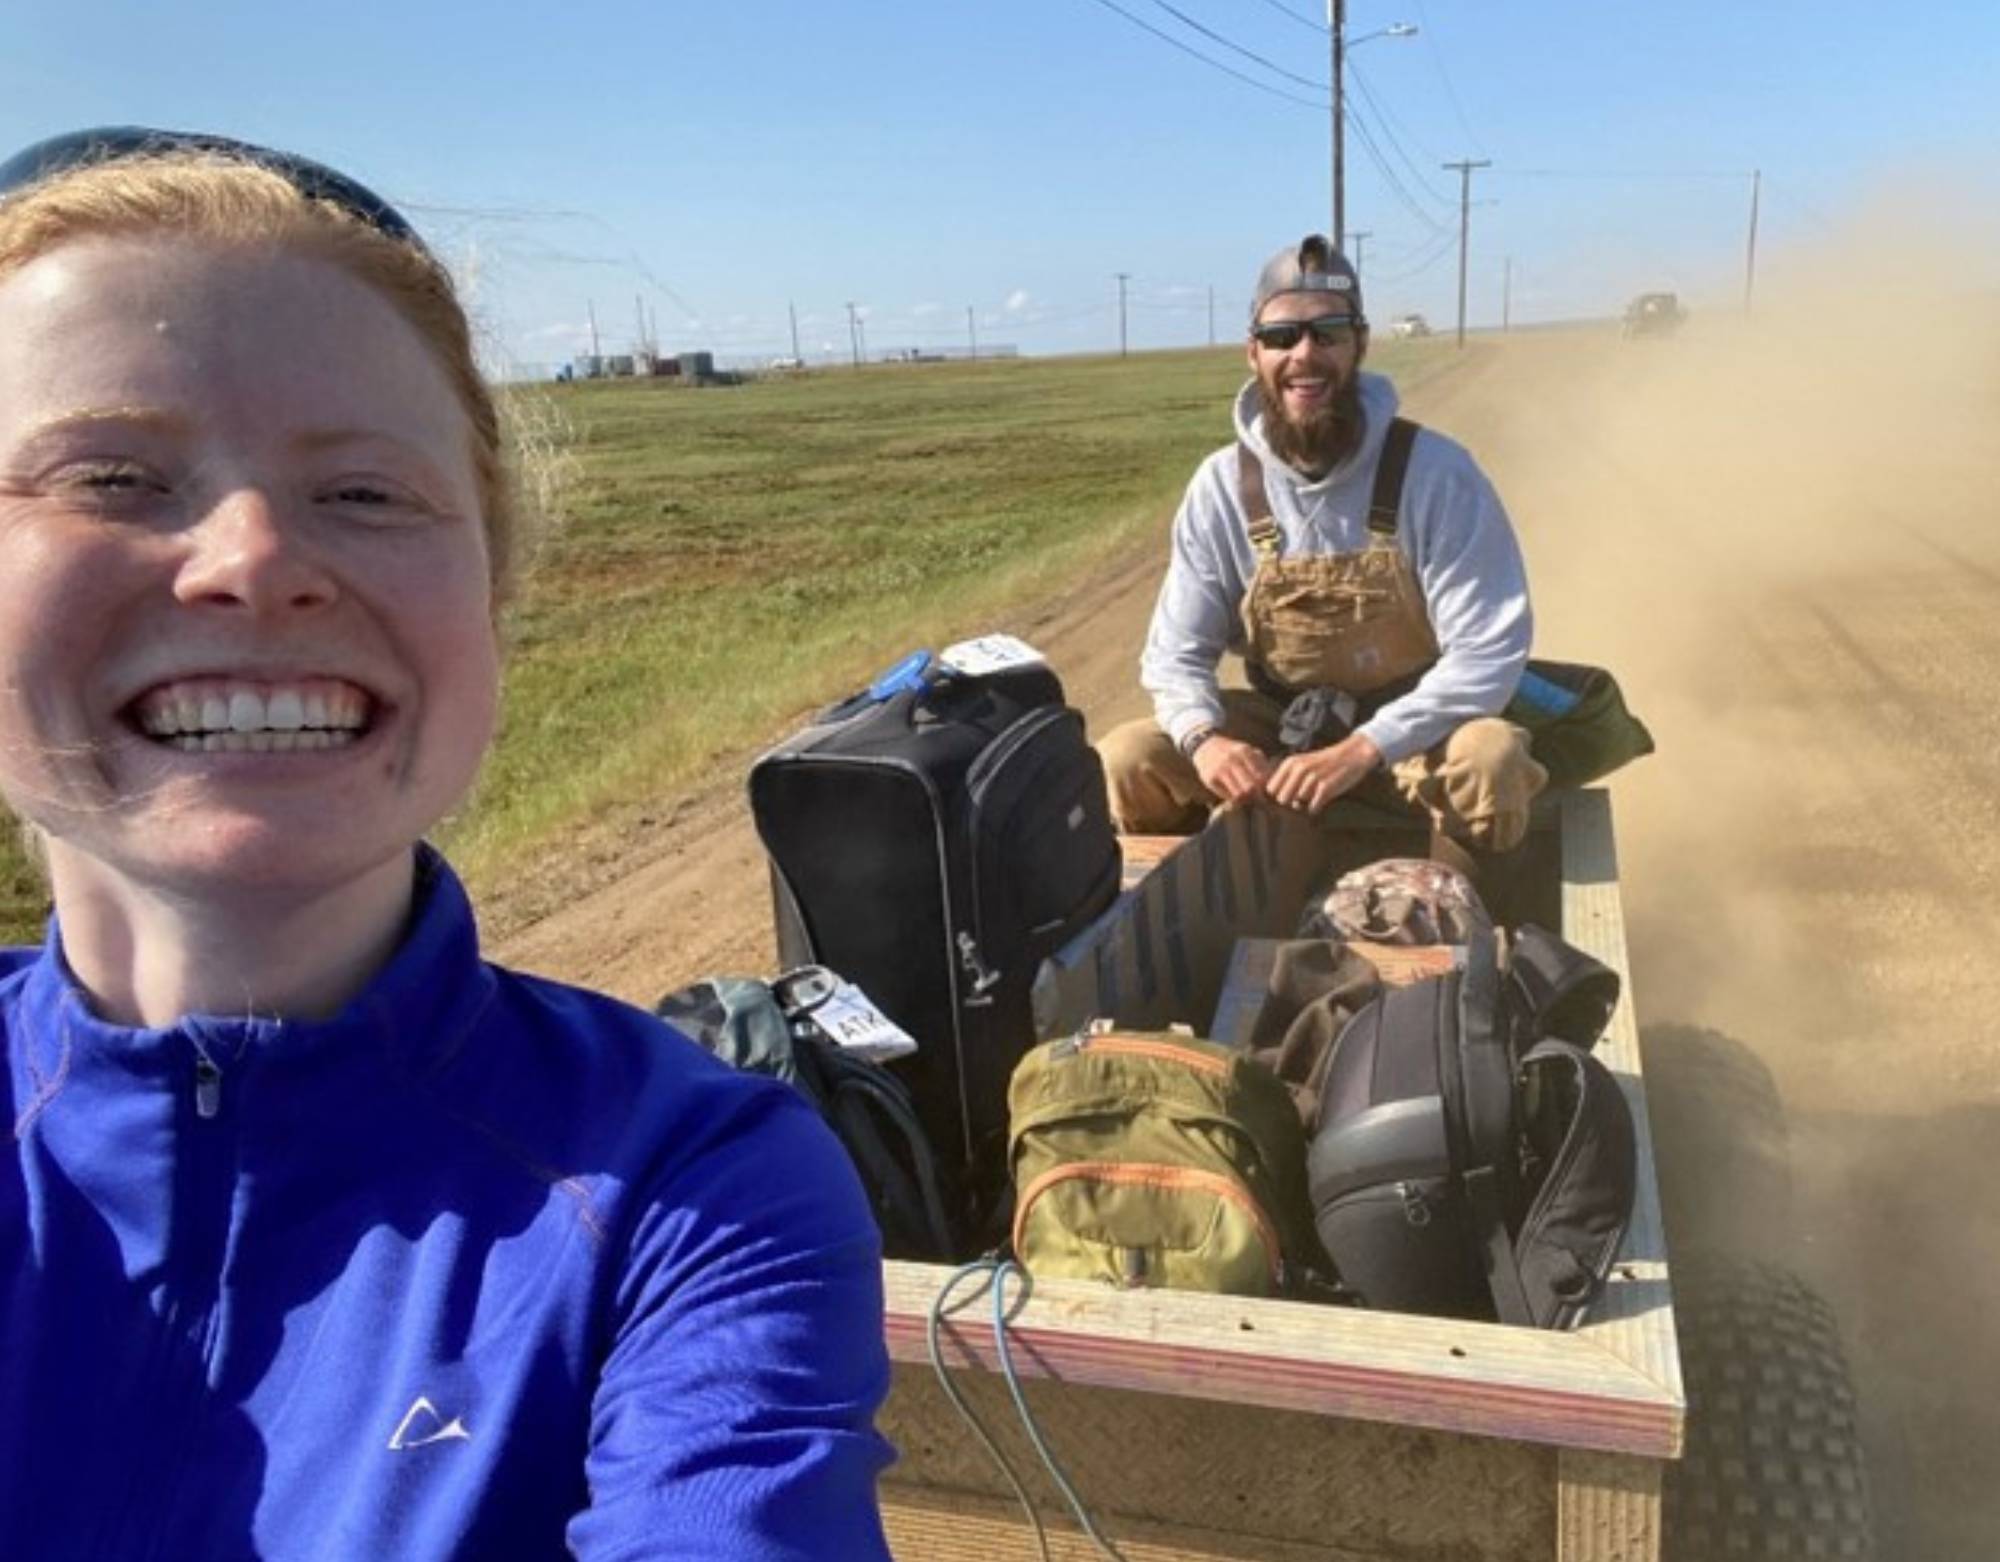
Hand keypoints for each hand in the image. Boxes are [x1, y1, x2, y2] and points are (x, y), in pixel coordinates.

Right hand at [1192, 733, 1273, 803]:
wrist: (1205, 746)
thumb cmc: (1231, 752)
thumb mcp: (1246, 750)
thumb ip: (1260, 762)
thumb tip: (1273, 780)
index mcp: (1245, 751)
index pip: (1262, 776)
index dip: (1265, 787)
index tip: (1266, 792)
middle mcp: (1232, 759)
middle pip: (1251, 787)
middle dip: (1256, 795)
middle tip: (1258, 799)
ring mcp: (1221, 769)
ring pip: (1239, 794)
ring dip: (1245, 799)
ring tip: (1247, 799)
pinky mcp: (1210, 778)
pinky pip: (1227, 796)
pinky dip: (1233, 799)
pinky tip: (1234, 796)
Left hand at [1266, 733, 1383, 815]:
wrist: (1353, 754)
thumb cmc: (1325, 763)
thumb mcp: (1302, 763)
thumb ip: (1287, 778)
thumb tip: (1274, 800)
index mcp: (1290, 763)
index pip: (1270, 789)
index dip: (1278, 795)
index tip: (1288, 796)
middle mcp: (1299, 769)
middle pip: (1281, 800)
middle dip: (1290, 802)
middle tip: (1302, 799)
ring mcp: (1312, 777)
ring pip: (1297, 804)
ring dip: (1305, 804)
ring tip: (1315, 794)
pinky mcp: (1326, 787)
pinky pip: (1312, 808)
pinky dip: (1316, 808)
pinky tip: (1321, 800)